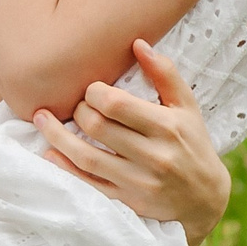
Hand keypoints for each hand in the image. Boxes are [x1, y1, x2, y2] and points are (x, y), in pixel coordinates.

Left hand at [31, 40, 231, 245]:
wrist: (205, 198)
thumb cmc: (192, 143)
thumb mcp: (187, 107)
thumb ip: (164, 74)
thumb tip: (138, 43)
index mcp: (167, 127)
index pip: (116, 104)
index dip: (94, 92)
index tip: (91, 90)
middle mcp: (154, 155)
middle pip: (98, 128)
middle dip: (78, 111)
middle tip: (75, 106)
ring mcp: (138, 182)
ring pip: (86, 156)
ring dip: (57, 136)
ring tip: (41, 119)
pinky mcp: (126, 202)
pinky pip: (87, 184)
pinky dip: (64, 167)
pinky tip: (50, 151)